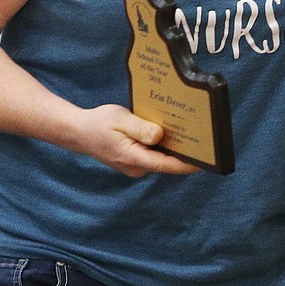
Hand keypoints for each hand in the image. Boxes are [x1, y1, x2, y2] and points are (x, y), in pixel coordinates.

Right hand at [74, 104, 200, 176]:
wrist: (79, 132)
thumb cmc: (99, 123)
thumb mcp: (120, 119)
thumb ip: (140, 128)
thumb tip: (159, 136)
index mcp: (133, 157)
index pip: (166, 165)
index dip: (187, 164)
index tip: (205, 160)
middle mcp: (136, 166)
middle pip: (166, 161)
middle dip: (183, 150)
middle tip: (200, 135)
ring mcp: (135, 166)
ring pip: (159, 157)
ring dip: (171, 146)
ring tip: (187, 130)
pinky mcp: (135, 161)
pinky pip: (152, 155)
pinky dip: (161, 145)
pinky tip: (167, 131)